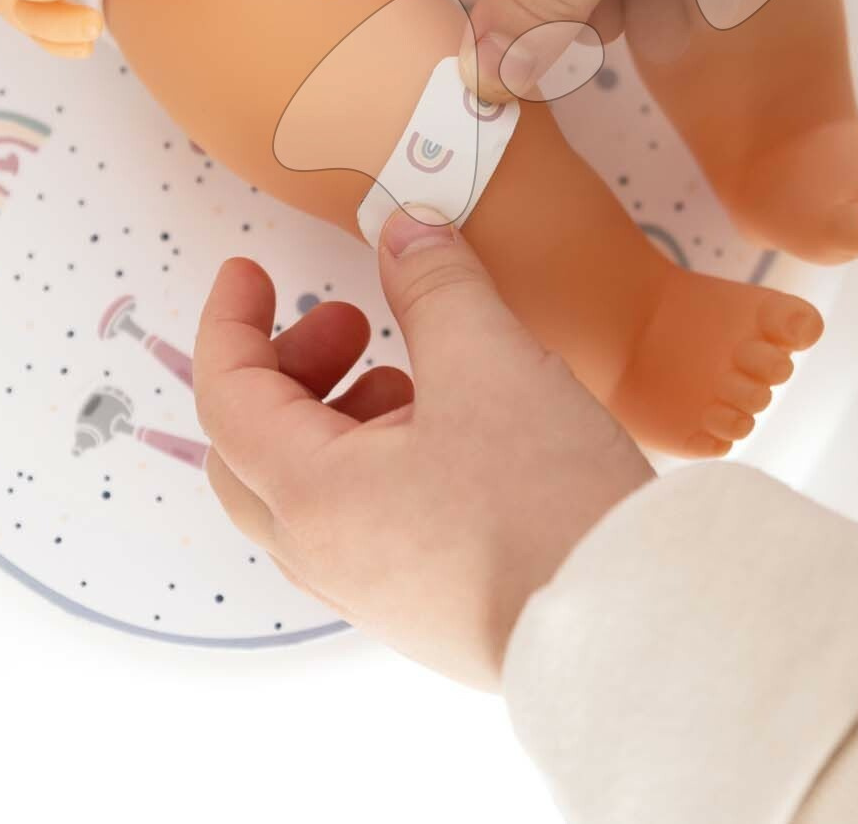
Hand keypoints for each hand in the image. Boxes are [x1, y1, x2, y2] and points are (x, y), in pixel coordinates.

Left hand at [195, 210, 654, 687]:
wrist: (630, 626)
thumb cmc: (547, 503)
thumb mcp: (489, 362)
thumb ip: (435, 285)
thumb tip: (404, 229)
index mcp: (313, 496)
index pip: (227, 398)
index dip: (231, 322)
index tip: (249, 272)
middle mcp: (325, 555)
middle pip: (253, 450)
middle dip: (290, 370)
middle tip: (352, 324)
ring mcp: (372, 592)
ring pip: (313, 490)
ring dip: (341, 416)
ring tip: (418, 380)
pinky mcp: (423, 609)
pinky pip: (365, 524)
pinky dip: (381, 461)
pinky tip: (459, 436)